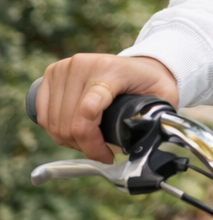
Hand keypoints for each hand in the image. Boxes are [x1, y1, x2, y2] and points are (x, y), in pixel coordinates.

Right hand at [36, 53, 178, 164]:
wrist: (140, 64)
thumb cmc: (151, 83)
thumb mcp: (163, 97)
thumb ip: (157, 118)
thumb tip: (147, 144)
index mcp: (111, 70)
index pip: (88, 111)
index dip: (93, 143)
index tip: (108, 156)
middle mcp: (83, 65)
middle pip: (69, 123)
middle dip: (85, 146)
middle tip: (102, 152)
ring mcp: (65, 68)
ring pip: (54, 123)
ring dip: (70, 141)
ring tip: (90, 142)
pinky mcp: (52, 73)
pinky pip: (43, 115)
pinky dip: (55, 130)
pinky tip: (73, 133)